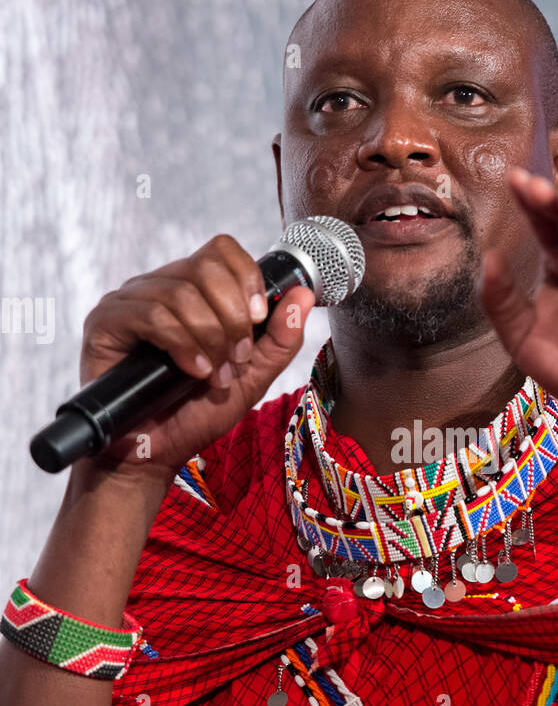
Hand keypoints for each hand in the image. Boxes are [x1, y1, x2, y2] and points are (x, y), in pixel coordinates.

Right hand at [79, 234, 314, 481]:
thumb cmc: (196, 415)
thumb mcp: (252, 377)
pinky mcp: (105, 321)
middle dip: (232, 318)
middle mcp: (159, 287)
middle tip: (236, 358)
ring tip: (213, 375)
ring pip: (180, 292)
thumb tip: (304, 294)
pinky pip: (151, 314)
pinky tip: (193, 371)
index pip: (221, 250)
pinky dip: (182, 345)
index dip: (247, 279)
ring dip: (209, 338)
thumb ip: (280, 338)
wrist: (156, 454)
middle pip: (205, 267)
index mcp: (193, 291)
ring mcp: (129, 302)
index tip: (258, 318)